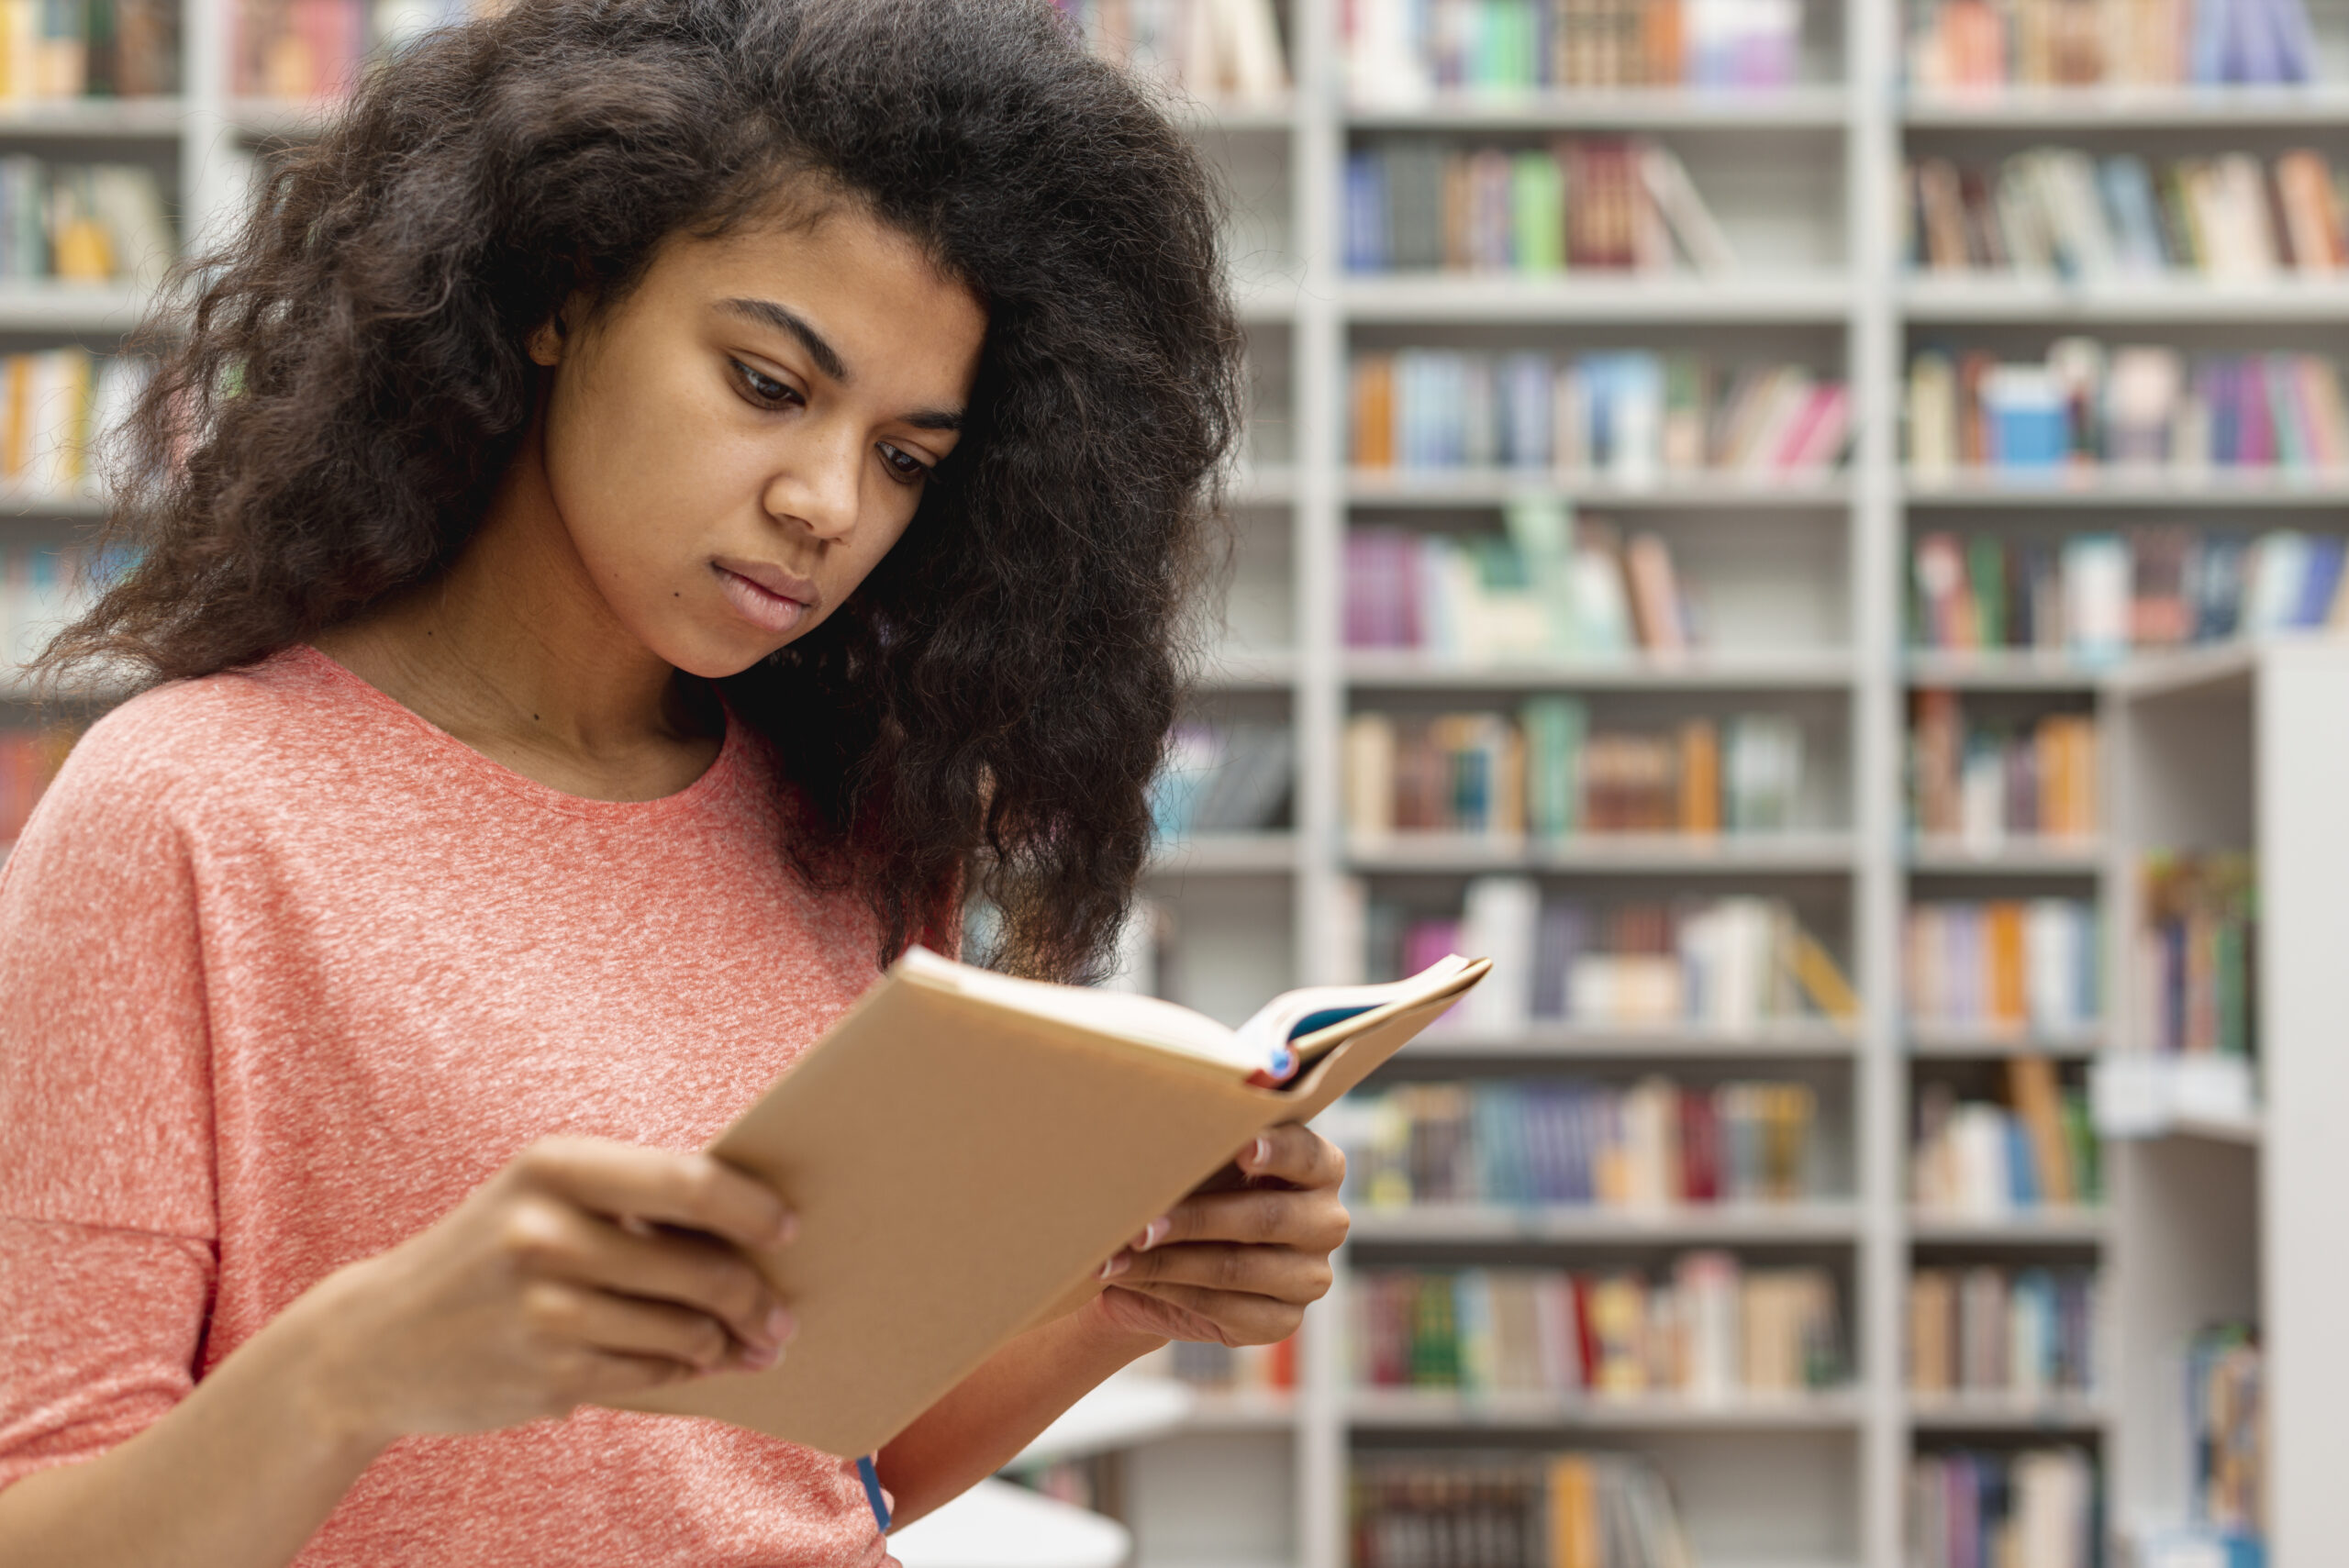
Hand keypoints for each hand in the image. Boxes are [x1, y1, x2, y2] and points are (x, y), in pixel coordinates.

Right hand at [279, 1135, 799, 1445]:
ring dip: (729, 1343)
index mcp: (556, 1166)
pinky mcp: (547, 1376)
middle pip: (702, 1269)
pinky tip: (697, 1363)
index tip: (789, 1227)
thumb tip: (752, 1226)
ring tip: (750, 1342)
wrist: (374, 1341)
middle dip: (758, 1298)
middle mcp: (547, 1232)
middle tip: (784, 1315)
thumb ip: (634, 1201)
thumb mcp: (541, 1198)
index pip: (689, 1182)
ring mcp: (545, 1310)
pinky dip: (687, 1371)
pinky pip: (655, 1373)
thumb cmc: (488, 1253)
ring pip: (687, 1331)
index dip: (753, 1209)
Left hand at [1081, 1124, 1347, 1346]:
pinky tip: (1130, 1277)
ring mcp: (1310, 1277)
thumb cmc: (1198, 1186)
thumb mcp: (1206, 1160)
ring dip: (1167, 1262)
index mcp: (1322, 1169)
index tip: (1241, 1146)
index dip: (1277, 1151)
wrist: (1181, 1257)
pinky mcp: (1282, 1321)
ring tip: (1116, 1253)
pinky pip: (1222, 1309)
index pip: (1309, 1156)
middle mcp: (1327, 1223)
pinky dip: (1167, 1291)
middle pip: (1266, 1219)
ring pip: (1235, 1269)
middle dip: (1196, 1219)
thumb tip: (1169, 1119)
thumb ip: (1207, 1140)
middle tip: (1140, 1222)